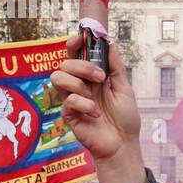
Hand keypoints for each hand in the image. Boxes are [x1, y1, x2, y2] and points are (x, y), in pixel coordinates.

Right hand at [51, 34, 144, 182]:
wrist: (123, 144)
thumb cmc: (125, 119)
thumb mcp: (125, 89)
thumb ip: (116, 68)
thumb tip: (111, 43)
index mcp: (92, 77)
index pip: (76, 55)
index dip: (74, 43)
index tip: (81, 38)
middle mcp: (79, 85)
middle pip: (65, 62)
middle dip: (83, 65)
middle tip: (101, 78)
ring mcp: (71, 99)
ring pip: (58, 77)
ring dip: (78, 83)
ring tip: (94, 96)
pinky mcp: (68, 114)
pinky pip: (68, 101)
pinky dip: (85, 105)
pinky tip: (96, 114)